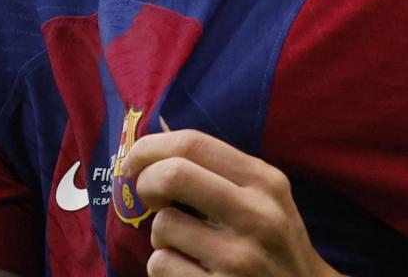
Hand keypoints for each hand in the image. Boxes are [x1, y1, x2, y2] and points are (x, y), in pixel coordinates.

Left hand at [123, 129, 341, 276]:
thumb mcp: (265, 199)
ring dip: (160, 236)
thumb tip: (154, 145)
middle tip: (149, 197)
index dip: (150, 147)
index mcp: (265, 182)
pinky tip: (188, 271)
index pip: (193, 143)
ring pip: (163, 226)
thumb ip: (221, 172)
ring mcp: (240, 258)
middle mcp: (257, 215)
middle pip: (173, 174)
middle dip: (146, 182)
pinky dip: (162, 266)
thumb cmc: (272, 243)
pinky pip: (161, 265)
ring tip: (183, 245)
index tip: (134, 160)